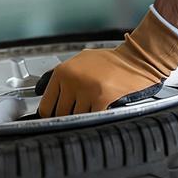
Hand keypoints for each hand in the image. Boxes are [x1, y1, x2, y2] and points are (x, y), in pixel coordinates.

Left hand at [36, 8, 177, 116]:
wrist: (137, 59)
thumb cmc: (110, 61)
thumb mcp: (80, 61)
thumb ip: (60, 76)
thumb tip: (40, 91)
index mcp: (63, 71)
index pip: (46, 104)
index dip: (50, 115)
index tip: (54, 119)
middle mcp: (72, 79)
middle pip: (61, 114)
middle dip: (68, 117)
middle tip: (77, 115)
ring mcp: (87, 89)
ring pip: (77, 117)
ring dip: (84, 117)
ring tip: (92, 109)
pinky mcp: (102, 98)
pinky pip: (93, 117)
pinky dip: (97, 117)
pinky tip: (102, 111)